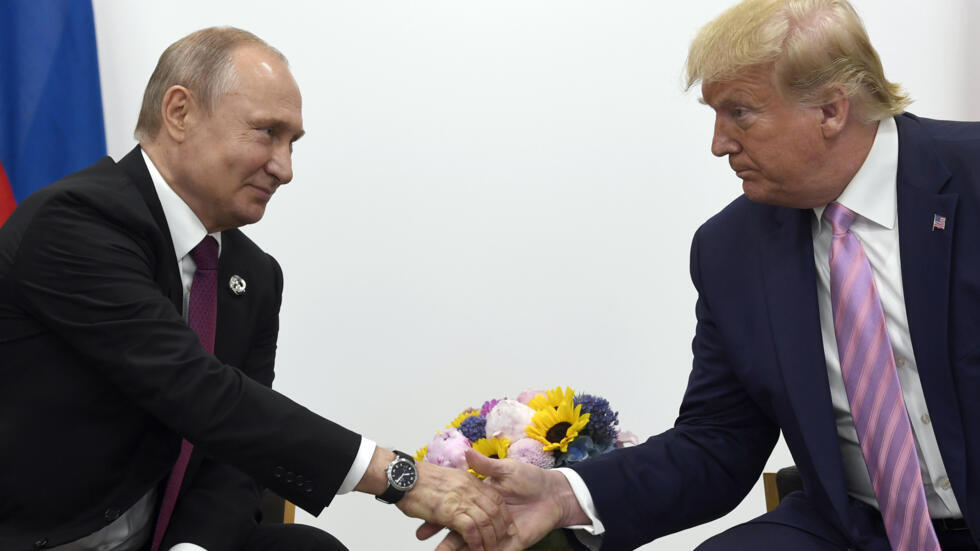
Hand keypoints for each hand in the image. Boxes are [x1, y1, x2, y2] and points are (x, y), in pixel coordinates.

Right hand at [417, 448, 587, 550]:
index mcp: (481, 501)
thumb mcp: (505, 469)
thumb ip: (485, 465)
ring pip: (471, 545)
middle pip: (459, 531)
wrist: (554, 494)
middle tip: (421, 538)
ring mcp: (495, 534)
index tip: (422, 519)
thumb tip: (467, 452)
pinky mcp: (509, 545)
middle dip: (442, 536)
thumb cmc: (530, 479)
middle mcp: (484, 519)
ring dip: (455, 548)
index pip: (456, 511)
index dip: (439, 516)